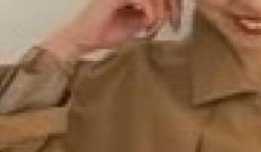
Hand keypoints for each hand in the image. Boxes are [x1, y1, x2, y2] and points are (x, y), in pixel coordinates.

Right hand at [44, 0, 183, 58]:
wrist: (86, 39)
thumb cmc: (107, 33)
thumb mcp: (137, 24)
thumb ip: (151, 16)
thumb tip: (169, 13)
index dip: (170, 2)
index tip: (174, 18)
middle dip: (169, 3)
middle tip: (171, 20)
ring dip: (160, 8)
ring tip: (157, 22)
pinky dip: (150, 10)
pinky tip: (148, 21)